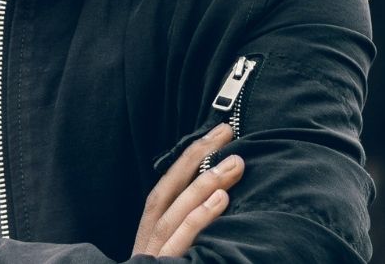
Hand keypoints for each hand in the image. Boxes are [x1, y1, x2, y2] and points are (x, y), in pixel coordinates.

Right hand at [132, 123, 244, 256]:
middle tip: (227, 133)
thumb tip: (223, 193)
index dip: (190, 157)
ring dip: (205, 184)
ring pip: (176, 212)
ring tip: (235, 163)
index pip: (168, 186)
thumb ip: (190, 223)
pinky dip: (200, 217)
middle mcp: (149, 237)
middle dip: (196, 158)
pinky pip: (182, 239)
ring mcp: (156, 252)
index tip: (218, 134)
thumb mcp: (177, 247)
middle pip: (168, 190)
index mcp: (151, 229)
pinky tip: (222, 199)